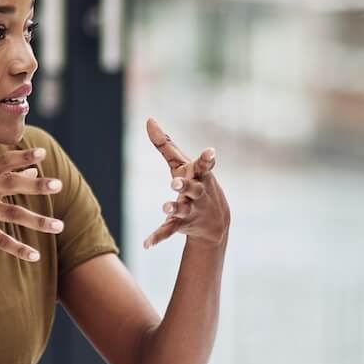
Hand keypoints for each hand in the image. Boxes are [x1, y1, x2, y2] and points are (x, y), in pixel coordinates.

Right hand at [0, 147, 62, 262]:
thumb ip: (3, 175)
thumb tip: (34, 169)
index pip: (4, 161)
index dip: (23, 156)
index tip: (42, 153)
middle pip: (12, 185)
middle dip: (36, 185)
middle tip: (59, 185)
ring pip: (13, 214)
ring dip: (39, 221)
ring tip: (59, 226)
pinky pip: (1, 240)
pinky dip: (19, 249)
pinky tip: (35, 256)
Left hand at [142, 117, 229, 249]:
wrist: (216, 223)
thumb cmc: (196, 184)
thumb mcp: (183, 165)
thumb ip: (166, 144)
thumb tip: (149, 119)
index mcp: (200, 176)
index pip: (205, 166)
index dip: (207, 159)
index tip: (211, 152)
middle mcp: (198, 193)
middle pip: (194, 189)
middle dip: (186, 186)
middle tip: (175, 183)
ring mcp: (192, 210)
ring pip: (182, 210)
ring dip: (174, 209)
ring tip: (164, 208)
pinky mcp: (182, 225)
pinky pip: (170, 231)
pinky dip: (158, 237)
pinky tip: (146, 244)